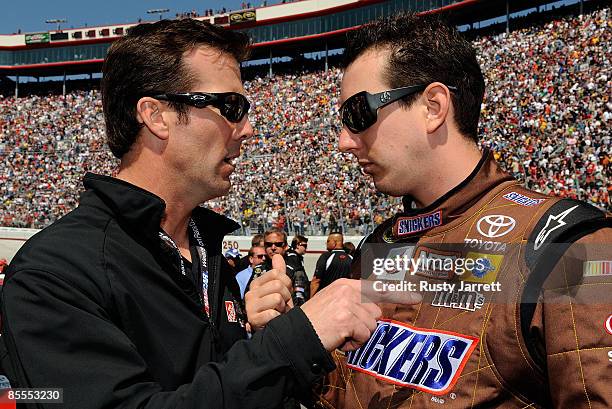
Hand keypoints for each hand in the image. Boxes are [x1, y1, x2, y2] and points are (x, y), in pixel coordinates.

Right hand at [245, 254, 292, 331]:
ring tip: (278, 312)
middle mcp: (251, 293)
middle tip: (282, 304)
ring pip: (277, 298)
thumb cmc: (275, 308)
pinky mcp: (253, 319)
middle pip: (278, 285)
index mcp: (257, 283)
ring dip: (282, 308)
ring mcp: (250, 306)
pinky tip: (274, 319)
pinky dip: (278, 318)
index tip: (284, 292)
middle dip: (286, 296)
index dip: (287, 283)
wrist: (271, 328)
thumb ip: (279, 272)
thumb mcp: (278, 288)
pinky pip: (273, 314)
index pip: (276, 273)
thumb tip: (278, 256)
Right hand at [301, 278, 420, 351]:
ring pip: (370, 326)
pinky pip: (363, 336)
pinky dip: (353, 343)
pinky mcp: (347, 320)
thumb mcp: (332, 302)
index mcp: (344, 285)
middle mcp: (347, 292)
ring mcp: (347, 305)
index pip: (377, 288)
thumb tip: (376, 312)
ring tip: (339, 334)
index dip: (398, 294)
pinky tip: (339, 339)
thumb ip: (353, 302)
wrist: (296, 334)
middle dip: (365, 325)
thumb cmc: (313, 322)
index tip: (416, 297)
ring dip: (358, 336)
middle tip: (346, 329)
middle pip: (375, 312)